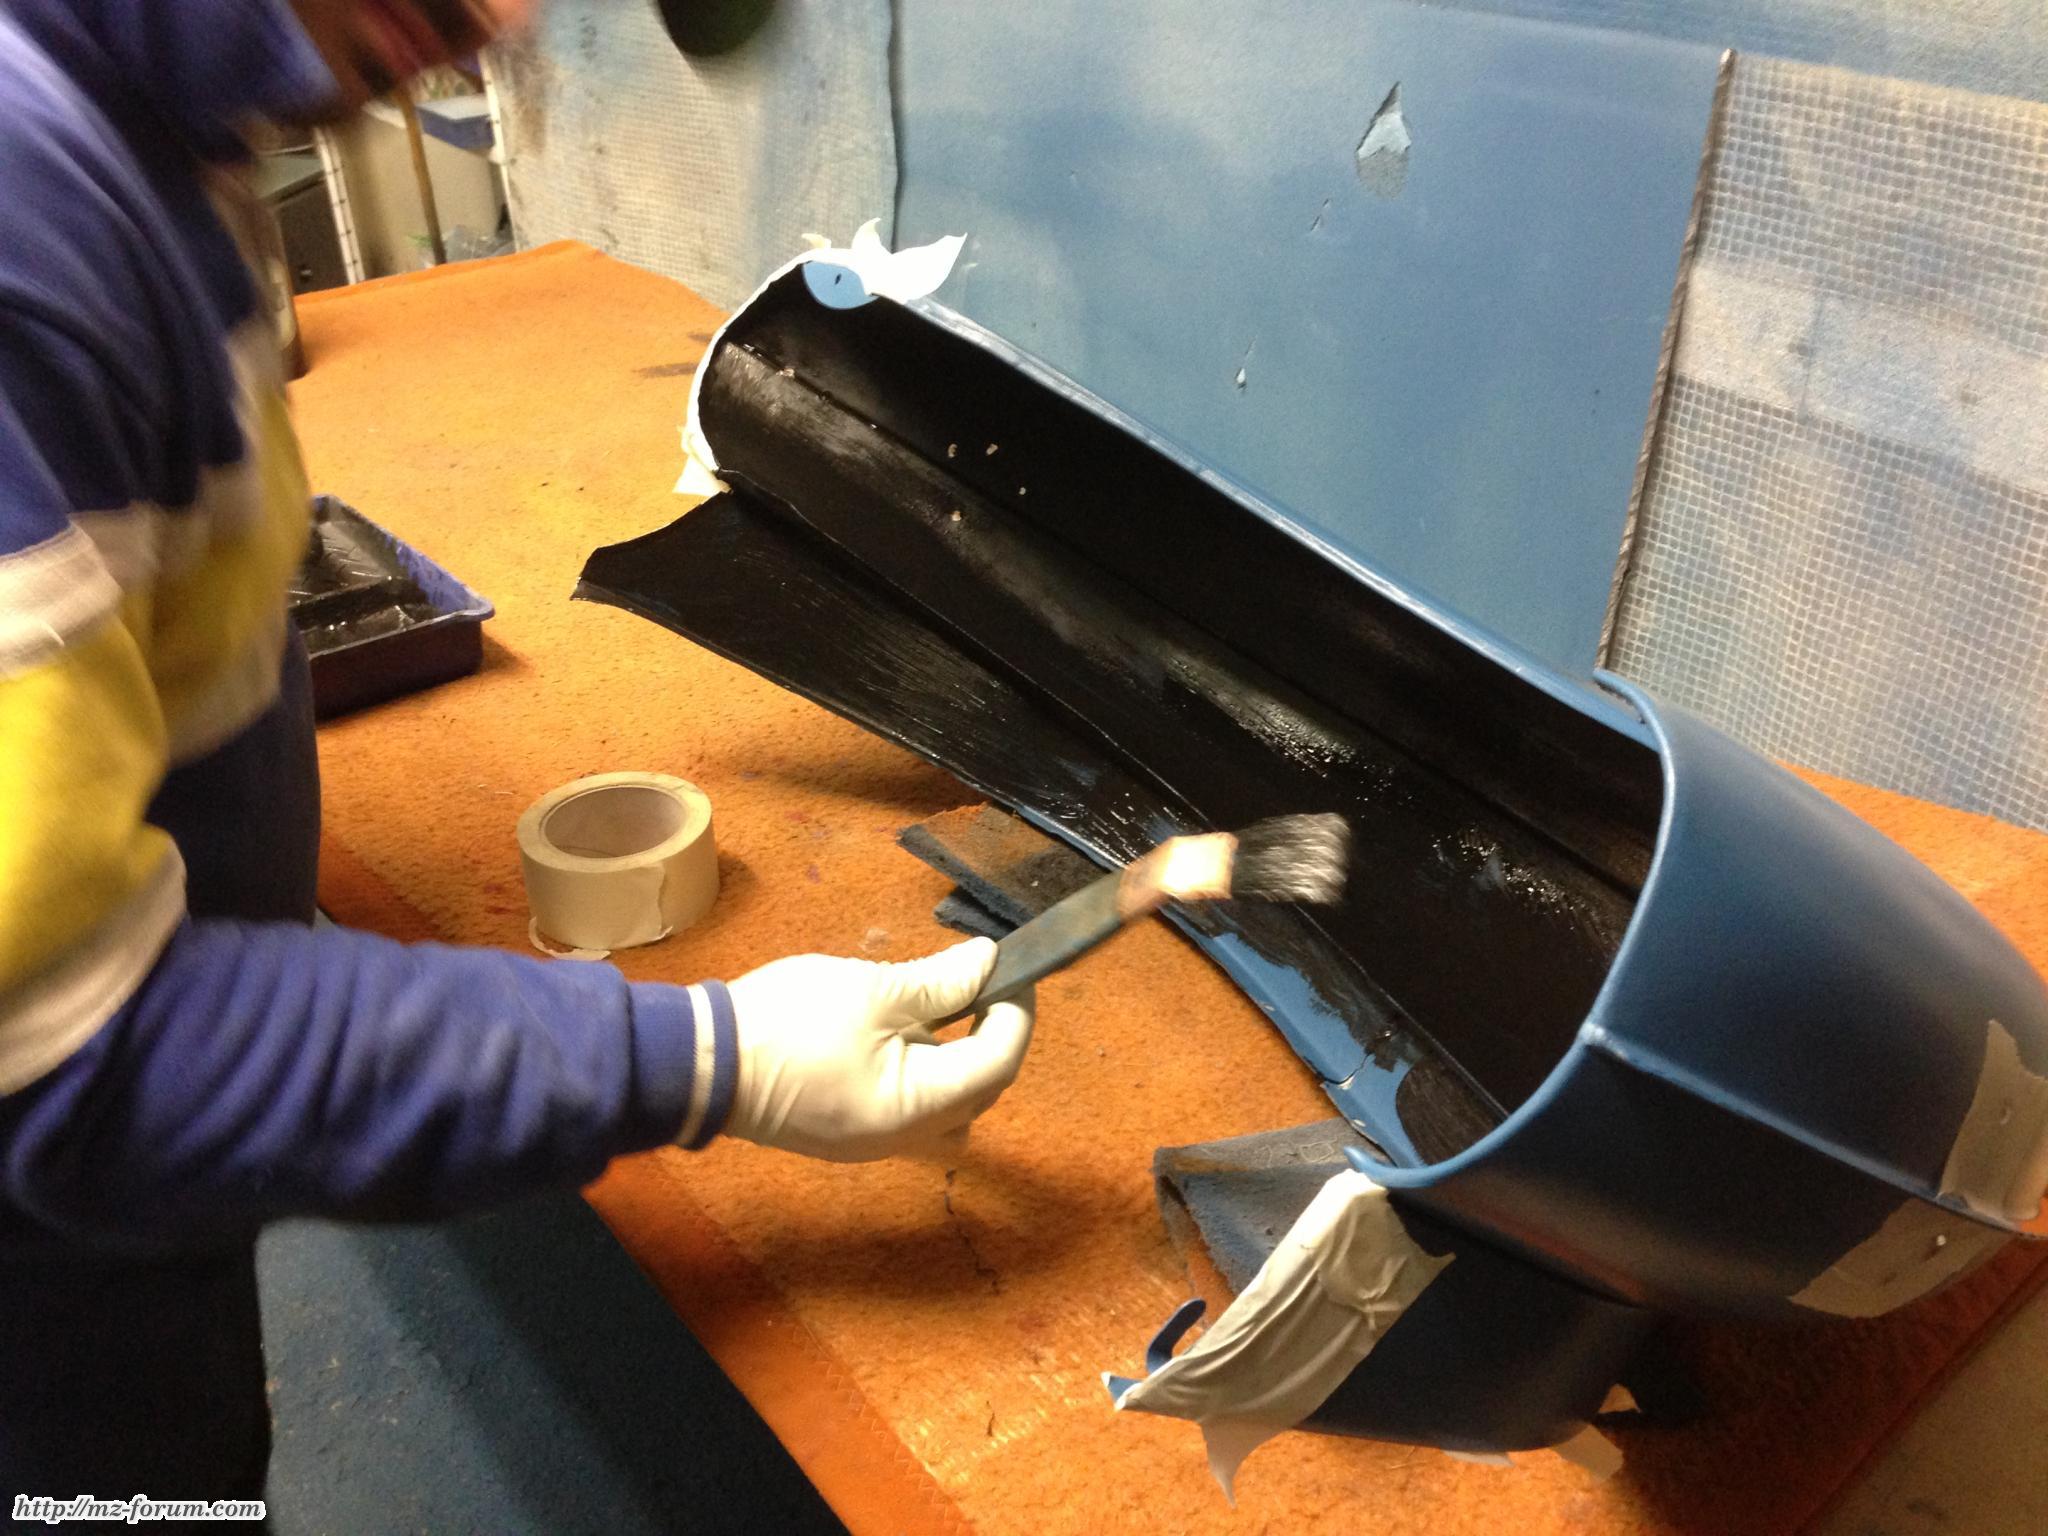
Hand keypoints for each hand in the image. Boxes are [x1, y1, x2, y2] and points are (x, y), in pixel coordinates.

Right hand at [723, 938, 1033, 1161]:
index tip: (1013, 970)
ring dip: (961, 1060)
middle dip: (993, 1036)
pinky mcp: (852, 1133)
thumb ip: (940, 982)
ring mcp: (876, 1142)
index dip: (1017, 1014)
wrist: (701, 1062)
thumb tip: (990, 963)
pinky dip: (925, 1071)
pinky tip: (904, 1032)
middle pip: (981, 1092)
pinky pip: (913, 1110)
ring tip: (944, 1009)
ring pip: (950, 1108)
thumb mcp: (873, 990)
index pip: (998, 1063)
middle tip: (983, 983)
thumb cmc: (788, 1022)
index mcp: (917, 1107)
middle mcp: (905, 1137)